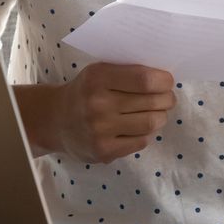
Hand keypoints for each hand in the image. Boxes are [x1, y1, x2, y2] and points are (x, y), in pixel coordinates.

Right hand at [50, 62, 175, 162]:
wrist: (55, 121)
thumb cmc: (85, 92)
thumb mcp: (99, 72)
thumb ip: (128, 72)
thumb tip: (165, 78)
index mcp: (97, 78)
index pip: (144, 80)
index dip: (164, 81)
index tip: (167, 82)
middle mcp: (97, 104)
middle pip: (152, 102)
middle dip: (167, 99)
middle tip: (168, 98)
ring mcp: (100, 130)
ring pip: (150, 123)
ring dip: (161, 117)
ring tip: (157, 112)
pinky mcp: (103, 151)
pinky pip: (141, 141)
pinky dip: (146, 133)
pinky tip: (139, 127)